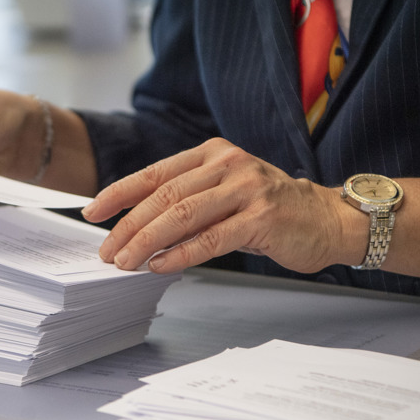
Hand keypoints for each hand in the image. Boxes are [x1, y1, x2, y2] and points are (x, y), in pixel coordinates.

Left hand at [81, 138, 354, 273]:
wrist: (327, 219)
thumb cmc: (270, 210)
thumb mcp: (225, 193)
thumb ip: (187, 202)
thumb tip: (137, 230)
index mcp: (212, 154)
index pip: (155, 173)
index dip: (119, 193)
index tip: (92, 213)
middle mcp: (228, 165)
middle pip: (165, 196)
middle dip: (128, 226)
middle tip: (106, 251)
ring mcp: (247, 190)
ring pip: (183, 216)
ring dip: (147, 242)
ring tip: (124, 262)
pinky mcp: (262, 219)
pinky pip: (211, 239)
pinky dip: (180, 254)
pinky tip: (159, 266)